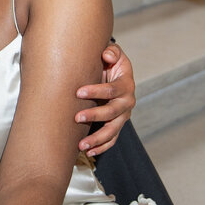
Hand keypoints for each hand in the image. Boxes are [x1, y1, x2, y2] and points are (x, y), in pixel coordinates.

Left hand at [75, 40, 135, 155]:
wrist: (113, 73)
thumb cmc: (109, 63)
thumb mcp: (113, 54)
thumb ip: (111, 52)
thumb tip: (107, 56)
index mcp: (126, 84)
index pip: (112, 90)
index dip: (96, 91)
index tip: (78, 92)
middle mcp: (127, 102)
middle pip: (113, 112)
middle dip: (95, 115)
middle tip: (77, 117)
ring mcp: (123, 116)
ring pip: (112, 130)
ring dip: (97, 138)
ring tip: (81, 145)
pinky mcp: (117, 125)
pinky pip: (111, 139)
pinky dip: (101, 147)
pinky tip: (88, 152)